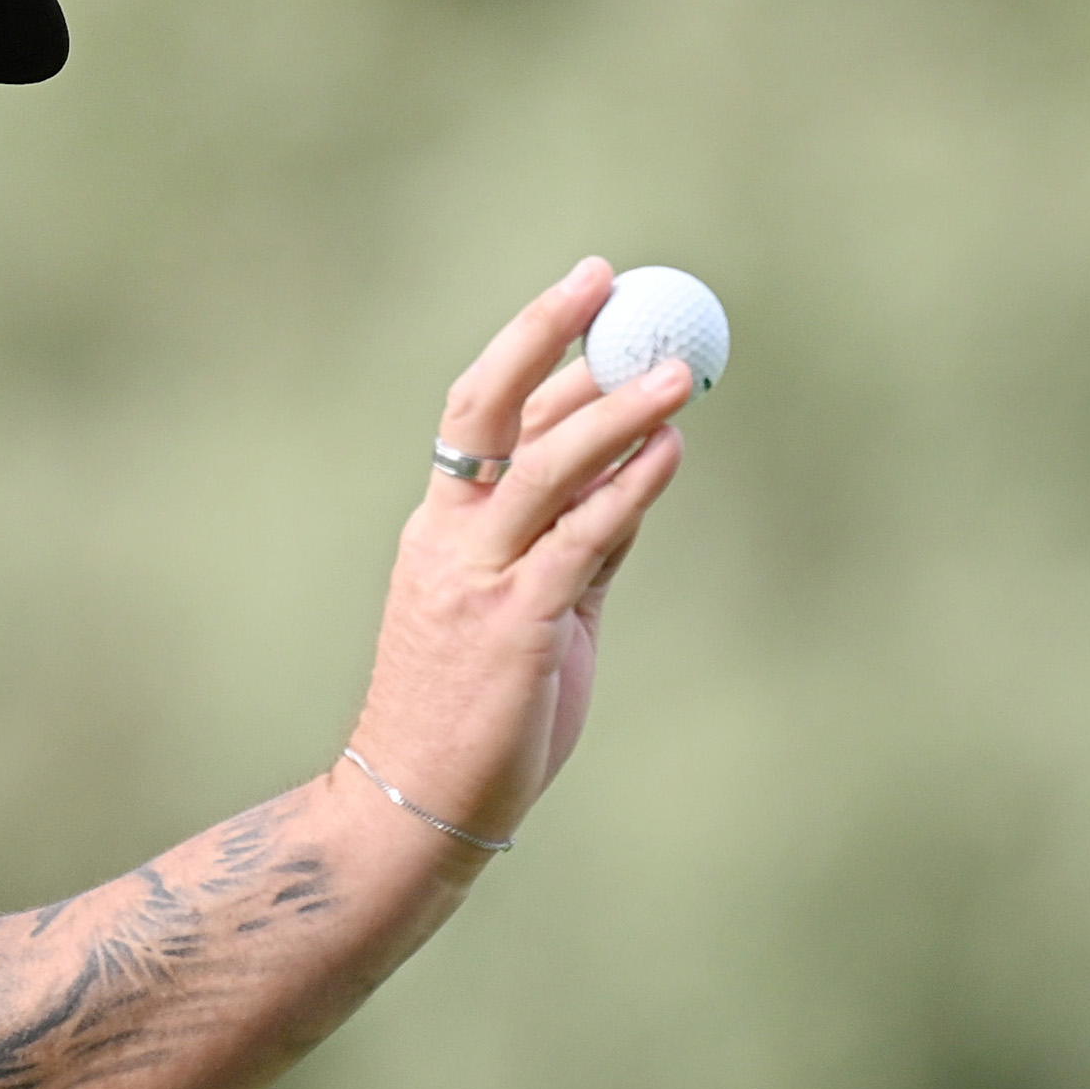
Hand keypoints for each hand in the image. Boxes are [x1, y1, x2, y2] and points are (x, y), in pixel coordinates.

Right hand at [347, 258, 689, 844]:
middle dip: (543, 336)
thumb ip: (573, 546)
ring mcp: (477, 578)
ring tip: (675, 374)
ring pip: (545, 467)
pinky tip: (668, 455)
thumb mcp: (527, 612)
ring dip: (613, 411)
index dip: (535, 350)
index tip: (586, 297)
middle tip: (606, 283)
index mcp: (439, 528)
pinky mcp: (516, 625)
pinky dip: (627, 491)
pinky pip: (579, 540)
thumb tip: (633, 478)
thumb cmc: (470, 714)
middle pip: (487, 410)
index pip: (484, 416)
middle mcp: (449, 537)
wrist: (414, 805)